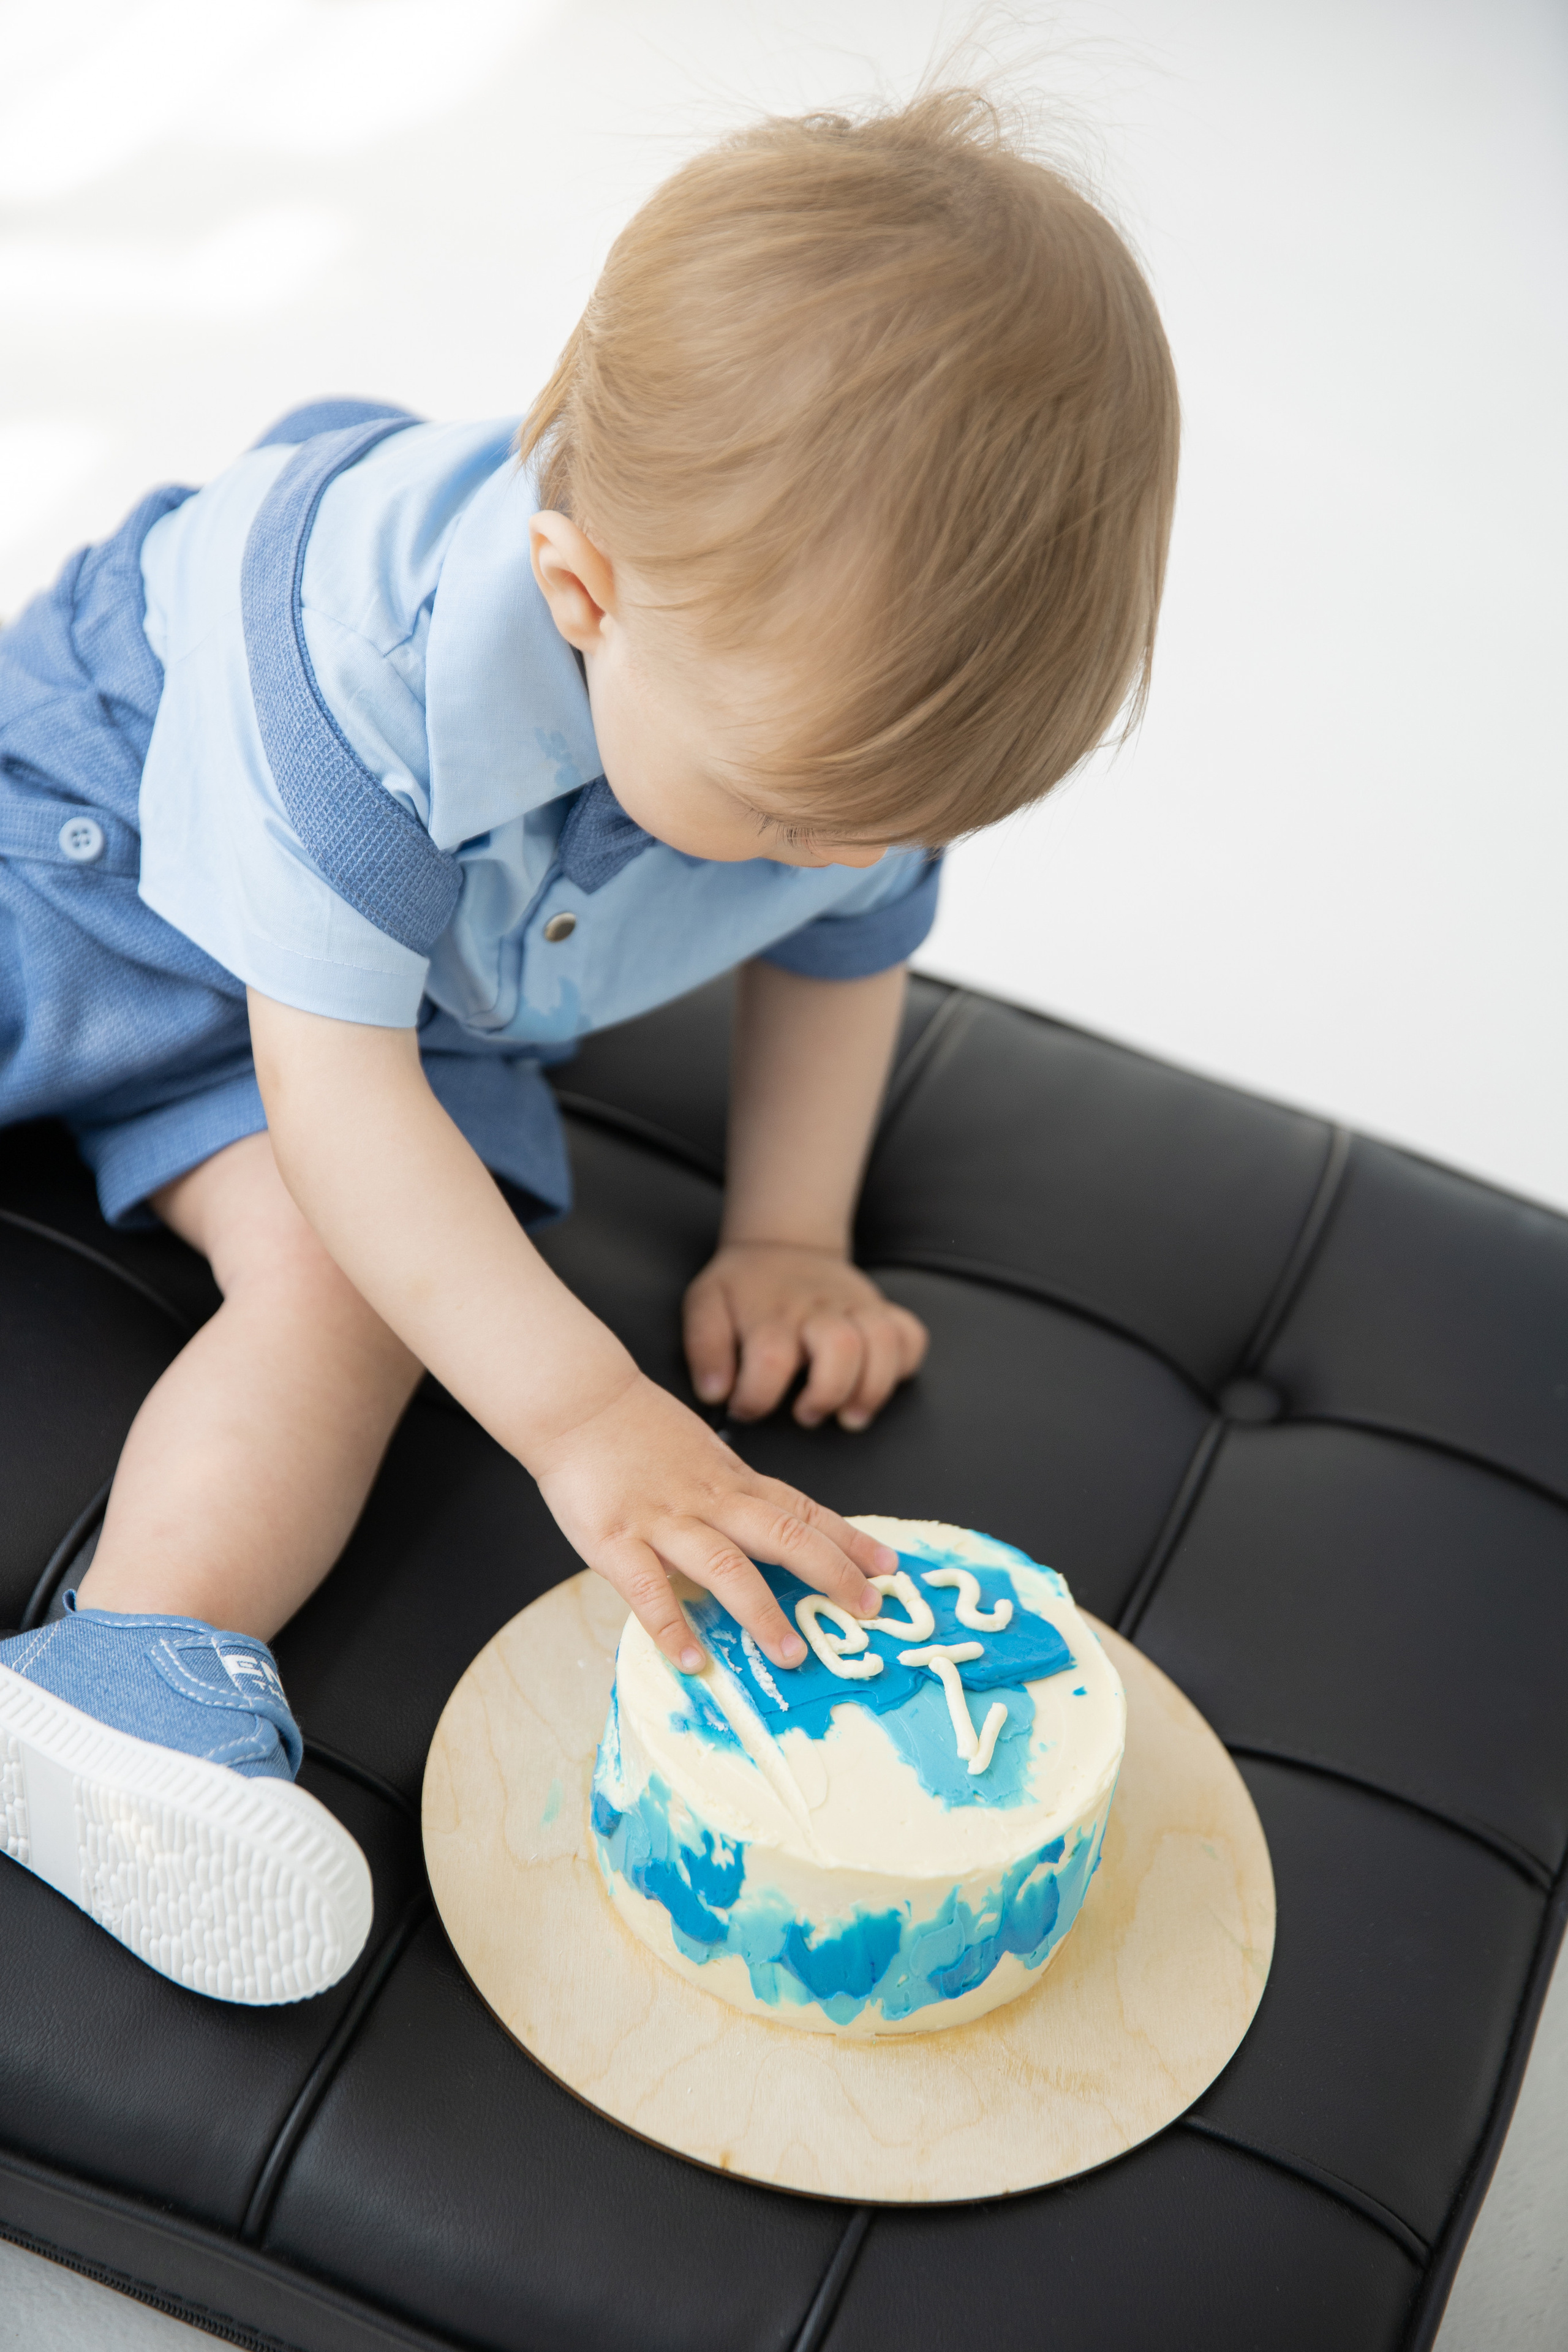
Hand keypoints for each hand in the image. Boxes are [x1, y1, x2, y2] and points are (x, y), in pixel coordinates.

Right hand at [531, 1369, 894, 1672]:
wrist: (578, 1402)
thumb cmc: (639, 1432)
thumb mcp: (704, 1456)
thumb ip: (735, 1494)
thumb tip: (771, 1533)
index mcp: (733, 1481)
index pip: (803, 1510)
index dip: (848, 1540)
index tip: (888, 1567)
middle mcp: (709, 1500)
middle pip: (782, 1535)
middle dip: (829, 1574)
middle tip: (867, 1610)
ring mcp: (663, 1519)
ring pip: (724, 1565)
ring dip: (760, 1611)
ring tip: (789, 1653)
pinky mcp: (615, 1538)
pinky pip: (647, 1589)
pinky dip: (670, 1627)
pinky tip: (691, 1660)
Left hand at [683, 1242, 928, 1429]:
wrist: (783, 1244)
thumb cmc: (744, 1285)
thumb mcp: (705, 1304)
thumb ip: (705, 1348)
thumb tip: (716, 1392)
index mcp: (771, 1313)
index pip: (770, 1360)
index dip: (756, 1398)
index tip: (744, 1408)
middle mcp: (818, 1309)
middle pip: (841, 1348)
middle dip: (827, 1393)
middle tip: (806, 1414)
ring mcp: (856, 1308)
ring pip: (883, 1344)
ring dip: (871, 1389)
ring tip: (849, 1416)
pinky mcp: (881, 1310)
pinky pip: (911, 1336)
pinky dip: (904, 1364)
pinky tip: (879, 1381)